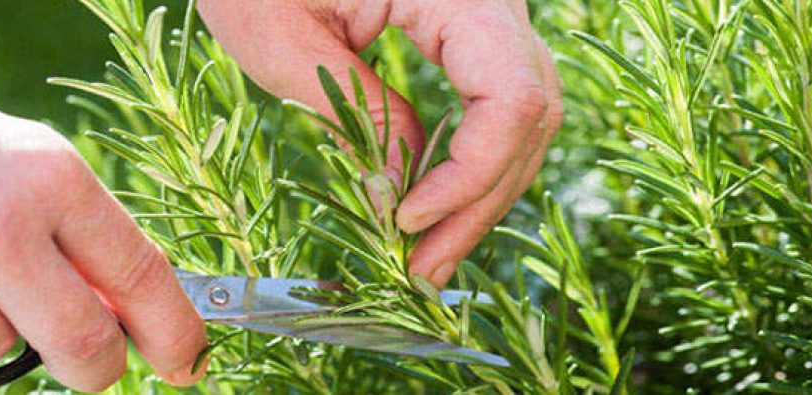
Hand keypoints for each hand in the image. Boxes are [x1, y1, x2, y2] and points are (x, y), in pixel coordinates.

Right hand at [0, 96, 206, 391]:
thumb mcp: (43, 176)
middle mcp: (1, 222)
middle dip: (99, 368)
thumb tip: (136, 319)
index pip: (140, 273)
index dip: (174, 330)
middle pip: (83, 340)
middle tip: (98, 366)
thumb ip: (90, 242)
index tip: (191, 363)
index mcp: (55, 179)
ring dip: (2, 330)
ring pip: (0, 349)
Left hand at [199, 0, 562, 286]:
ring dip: (479, 194)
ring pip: (522, 119)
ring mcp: (487, 16)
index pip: (510, 94)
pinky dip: (470, 163)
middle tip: (424, 269)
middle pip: (529, 115)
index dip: (471, 172)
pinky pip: (495, 106)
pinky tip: (434, 206)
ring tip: (428, 254)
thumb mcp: (282, 39)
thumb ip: (354, 115)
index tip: (408, 221)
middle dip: (478, 203)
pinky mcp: (469, 34)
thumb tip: (398, 199)